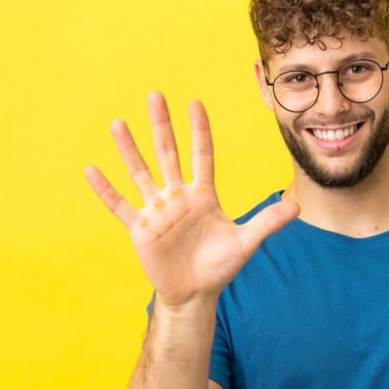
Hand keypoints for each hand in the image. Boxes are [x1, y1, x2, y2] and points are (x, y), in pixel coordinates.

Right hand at [84, 91, 299, 308]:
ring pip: (140, 172)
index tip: (195, 103)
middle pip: (167, 153)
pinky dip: (105, 190)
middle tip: (154, 95)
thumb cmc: (219, 266)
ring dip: (128, 149)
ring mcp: (157, 209)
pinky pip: (120, 206)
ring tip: (117, 124)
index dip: (199, 130)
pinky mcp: (140, 228)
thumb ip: (267, 223)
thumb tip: (298, 206)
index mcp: (202, 195)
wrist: (193, 293)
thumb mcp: (245, 243)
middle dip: (161, 125)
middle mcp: (177, 196)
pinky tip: (90, 170)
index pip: (201, 155)